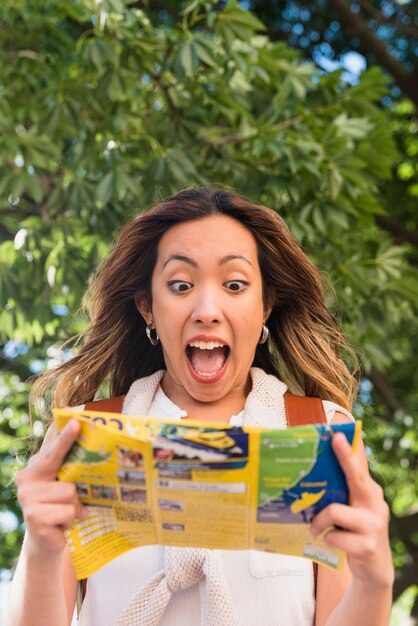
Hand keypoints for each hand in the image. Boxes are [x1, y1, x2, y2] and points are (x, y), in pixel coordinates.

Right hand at [15, 418, 86, 557]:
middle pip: (55, 458)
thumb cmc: (61, 509)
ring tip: (67, 513)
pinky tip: (62, 525)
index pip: (50, 445)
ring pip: (69, 490)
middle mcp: (27, 478)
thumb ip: (71, 469)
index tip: (72, 417)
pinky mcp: (33, 516)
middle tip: (77, 423)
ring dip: (75, 505)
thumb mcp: (66, 486)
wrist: (48, 544)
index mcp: (36, 467)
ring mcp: (27, 497)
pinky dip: (71, 519)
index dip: (61, 431)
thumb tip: (95, 449)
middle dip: (65, 441)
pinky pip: (68, 510)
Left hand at [310, 432, 393, 588]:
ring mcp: (373, 525)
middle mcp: (375, 504)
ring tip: (314, 527)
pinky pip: (334, 535)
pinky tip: (330, 540)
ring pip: (334, 511)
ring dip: (319, 521)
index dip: (347, 451)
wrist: (374, 569)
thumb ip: (343, 493)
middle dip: (344, 459)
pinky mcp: (367, 545)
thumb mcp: (354, 510)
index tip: (336, 435)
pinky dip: (327, 538)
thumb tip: (317, 472)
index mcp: (369, 493)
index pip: (358, 468)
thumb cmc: (356, 533)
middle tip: (333, 442)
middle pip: (356, 478)